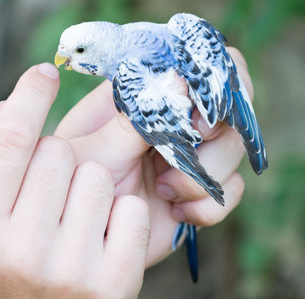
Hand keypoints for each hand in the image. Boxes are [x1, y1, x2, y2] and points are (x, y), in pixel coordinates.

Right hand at [0, 63, 149, 297]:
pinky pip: (131, 211)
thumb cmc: (1, 257)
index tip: (44, 73)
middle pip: (59, 152)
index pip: (10, 140)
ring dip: (89, 188)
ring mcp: (69, 270)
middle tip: (50, 192)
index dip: (29, 96)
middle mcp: (20, 250)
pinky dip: (121, 215)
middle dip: (57, 161)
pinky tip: (102, 238)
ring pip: (97, 178)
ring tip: (74, 220)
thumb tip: (7, 107)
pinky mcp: (113, 283)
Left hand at [55, 47, 248, 266]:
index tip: (197, 122)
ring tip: (165, 191)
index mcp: (145, 97)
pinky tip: (177, 212)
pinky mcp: (197, 191)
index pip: (197, 68)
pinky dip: (208, 206)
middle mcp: (171, 122)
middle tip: (184, 159)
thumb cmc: (73, 184)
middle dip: (214, 139)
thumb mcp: (99, 150)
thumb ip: (136, 120)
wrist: (82, 237)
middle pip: (226, 110)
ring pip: (231, 151)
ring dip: (204, 176)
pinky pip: (229, 191)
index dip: (213, 86)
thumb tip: (179, 78)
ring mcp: (187, 156)